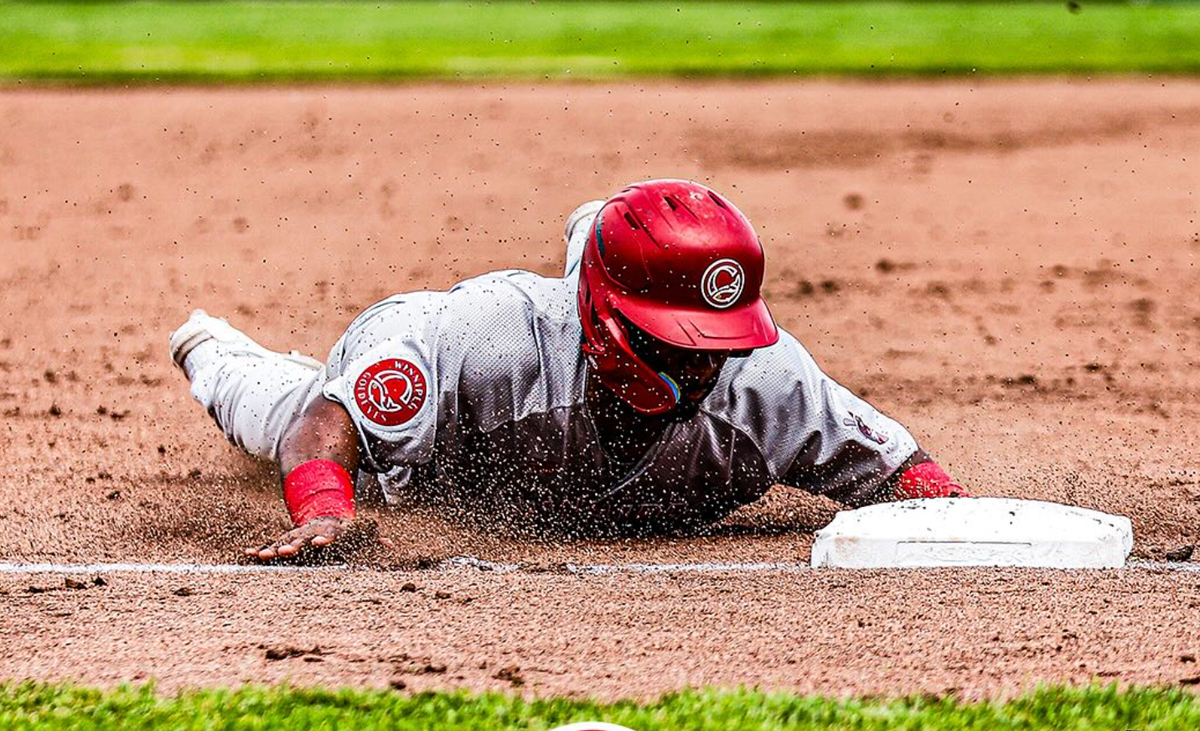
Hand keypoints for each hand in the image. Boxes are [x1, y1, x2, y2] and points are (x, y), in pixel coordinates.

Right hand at [245, 516, 380, 562]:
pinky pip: (271, 545)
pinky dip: (259, 550)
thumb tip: (389, 545)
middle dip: (294, 546)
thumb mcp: (358, 532)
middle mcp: (310, 532)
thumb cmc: (344, 529)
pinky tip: (246, 554)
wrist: (323, 510)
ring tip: (263, 556)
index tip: (321, 543)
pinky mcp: (285, 540)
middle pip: (303, 540)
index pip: (329, 535)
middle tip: (286, 551)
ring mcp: (296, 536)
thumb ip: (371, 538)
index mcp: (330, 531)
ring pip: (284, 542)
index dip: (326, 539)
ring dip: (274, 550)